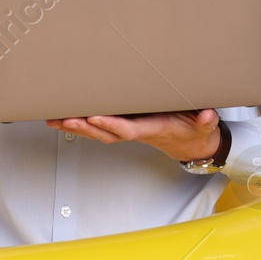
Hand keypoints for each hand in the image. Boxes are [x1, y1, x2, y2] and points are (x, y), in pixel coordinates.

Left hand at [45, 109, 221, 163]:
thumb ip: (206, 121)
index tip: (94, 117)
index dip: (111, 125)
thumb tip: (207, 116)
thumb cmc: (194, 131)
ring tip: (53, 118)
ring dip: (75, 126)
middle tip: (62, 118)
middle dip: (83, 127)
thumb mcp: (204, 126)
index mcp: (152, 129)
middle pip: (104, 133)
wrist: (191, 143)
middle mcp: (135, 132)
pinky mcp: (124, 125)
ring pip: (97, 131)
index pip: (128, 129)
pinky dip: (79, 124)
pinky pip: (98, 127)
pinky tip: (63, 117)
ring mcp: (127, 130)